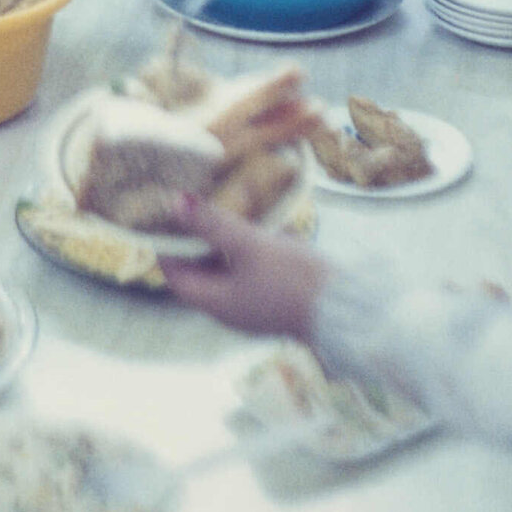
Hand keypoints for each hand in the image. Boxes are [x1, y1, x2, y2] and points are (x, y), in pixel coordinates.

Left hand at [160, 194, 328, 339]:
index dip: (166, 246)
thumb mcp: (250, 245)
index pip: (175, 275)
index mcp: (216, 302)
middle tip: (190, 206)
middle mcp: (230, 308)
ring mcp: (253, 305)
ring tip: (220, 209)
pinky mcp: (273, 297)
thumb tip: (176, 202)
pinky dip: (243, 249)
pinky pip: (247, 271)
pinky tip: (254, 226)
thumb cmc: (293, 279)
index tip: (163, 216)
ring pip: (225, 270)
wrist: (347, 307)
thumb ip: (213, 224)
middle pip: (199, 272)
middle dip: (194, 240)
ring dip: (220, 242)